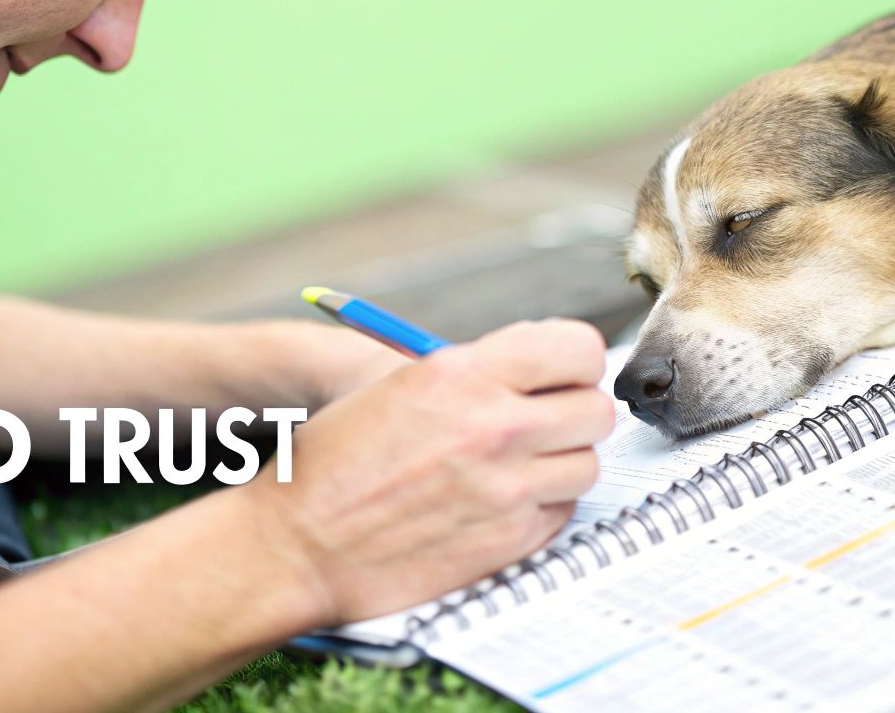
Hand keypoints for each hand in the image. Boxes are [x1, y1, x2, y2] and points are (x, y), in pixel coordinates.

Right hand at [240, 318, 612, 625]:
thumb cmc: (337, 461)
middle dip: (575, 412)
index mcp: (462, 375)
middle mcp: (493, 428)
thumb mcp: (403, 383)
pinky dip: (543, 504)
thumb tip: (545, 361)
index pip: (578, 349)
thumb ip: (480, 370)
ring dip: (561, 462)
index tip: (561, 373)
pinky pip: (562, 511)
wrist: (298, 545)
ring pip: (587, 465)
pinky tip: (502, 499)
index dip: (574, 361)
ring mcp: (506, 489)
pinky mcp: (509, 541)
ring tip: (518, 462)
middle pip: (596, 410)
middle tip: (546, 419)